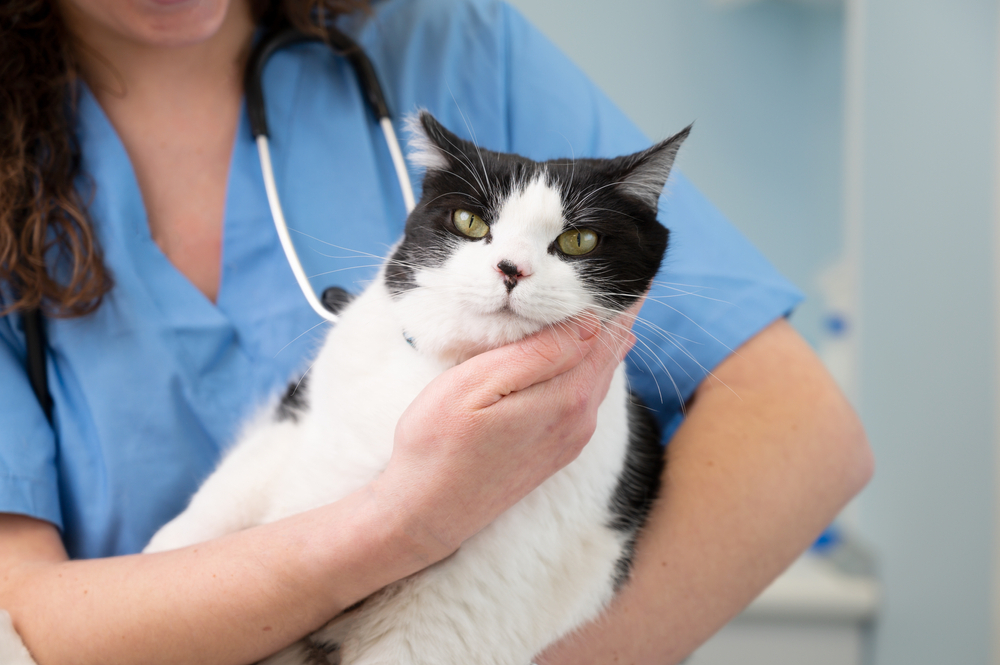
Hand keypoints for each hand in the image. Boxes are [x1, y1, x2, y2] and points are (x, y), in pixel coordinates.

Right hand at [373, 304, 640, 561]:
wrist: (426, 514)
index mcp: (567, 397)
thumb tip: (590, 323)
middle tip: (628, 278)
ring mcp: (571, 439)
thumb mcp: (477, 385)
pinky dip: (590, 368)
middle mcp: (580, 420)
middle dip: (617, 317)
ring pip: (599, 376)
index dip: (620, 301)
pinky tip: (582, 355)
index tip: (634, 270)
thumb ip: (537, 354)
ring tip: (611, 307)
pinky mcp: (557, 450)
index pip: (607, 336)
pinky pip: (586, 397)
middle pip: (609, 355)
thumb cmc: (439, 444)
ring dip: (604, 342)